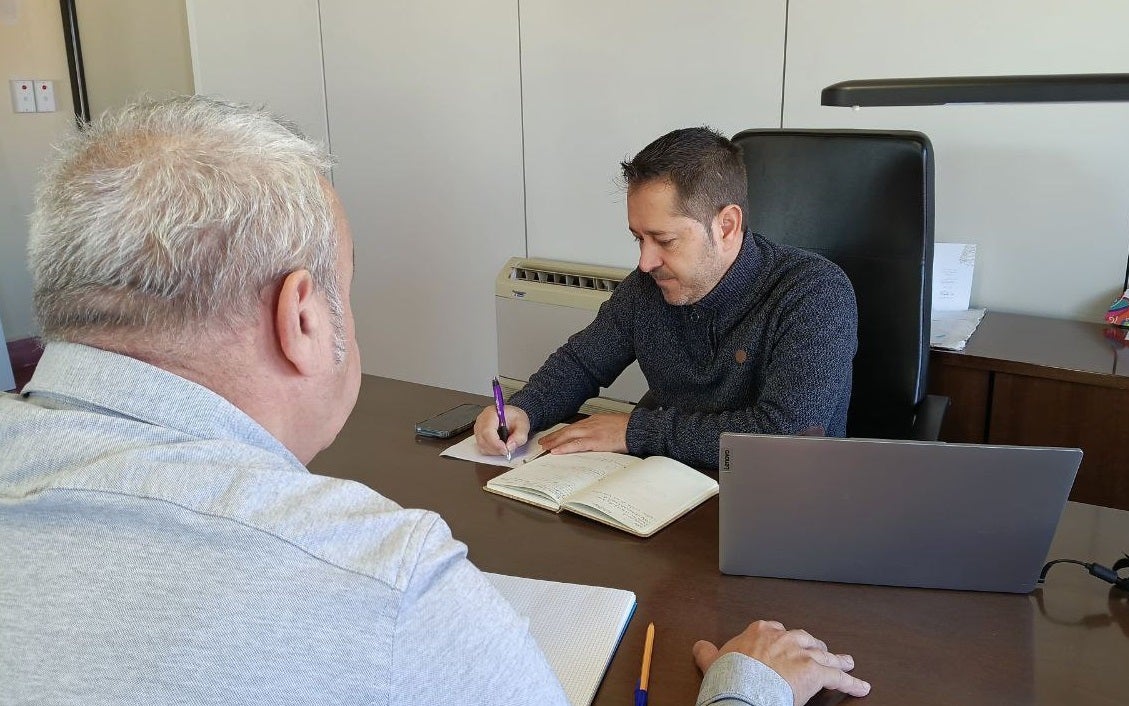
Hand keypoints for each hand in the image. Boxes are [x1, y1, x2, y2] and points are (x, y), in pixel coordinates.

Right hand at [474, 404, 529, 456]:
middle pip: (483, 440)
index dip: (495, 444)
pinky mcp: (478, 435)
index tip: (506, 450)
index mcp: (491, 414)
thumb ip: (519, 436)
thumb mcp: (523, 424)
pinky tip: (499, 447)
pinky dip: (491, 451)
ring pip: (481, 445)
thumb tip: (510, 447)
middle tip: (508, 450)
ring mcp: (478, 428)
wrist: (512, 416)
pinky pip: (481, 447)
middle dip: (496, 449)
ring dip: (494, 451)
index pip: (487, 431)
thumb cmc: (515, 418)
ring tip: (505, 447)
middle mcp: (481, 420)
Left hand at [538, 413, 628, 454]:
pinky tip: (556, 451)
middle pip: (567, 430)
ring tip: (545, 447)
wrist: (638, 428)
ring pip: (568, 436)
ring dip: (555, 442)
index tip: (555, 436)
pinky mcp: (595, 441)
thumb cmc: (629, 428)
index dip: (563, 432)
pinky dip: (565, 448)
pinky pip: (576, 445)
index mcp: (595, 420)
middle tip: (544, 442)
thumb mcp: (612, 425)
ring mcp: (592, 432)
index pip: (575, 427)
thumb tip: (597, 438)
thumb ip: (602, 430)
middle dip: (554, 436)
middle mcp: (590, 424)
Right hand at [692, 620, 869, 705]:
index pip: (775, 629)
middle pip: (803, 638)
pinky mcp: (815, 672)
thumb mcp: (712, 661)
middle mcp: (783, 637)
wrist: (742, 687)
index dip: (782, 637)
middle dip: (812, 645)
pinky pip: (839, 676)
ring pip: (824, 654)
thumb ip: (708, 652)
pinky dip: (852, 681)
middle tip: (819, 650)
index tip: (785, 641)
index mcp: (759, 631)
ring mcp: (801, 653)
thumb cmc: (729, 677)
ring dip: (836, 658)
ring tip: (846, 661)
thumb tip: (700, 646)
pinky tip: (862, 686)